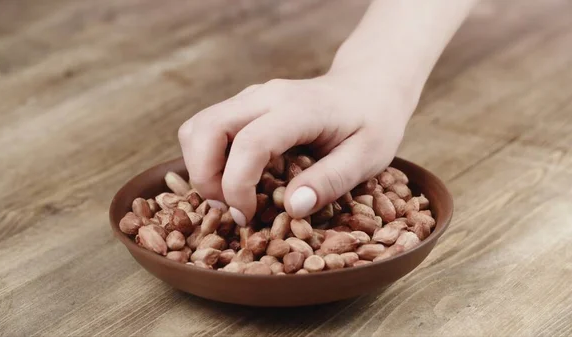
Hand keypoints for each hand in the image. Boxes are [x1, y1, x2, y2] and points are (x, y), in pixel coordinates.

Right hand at [177, 71, 416, 225]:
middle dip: (204, 177)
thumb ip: (330, 181)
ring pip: (198, 125)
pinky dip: (207, 156)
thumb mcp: (368, 157)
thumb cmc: (373, 122)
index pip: (249, 144)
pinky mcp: (245, 104)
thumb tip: (291, 208)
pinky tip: (233, 177)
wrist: (368, 85)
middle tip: (229, 208)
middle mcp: (266, 96)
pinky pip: (208, 127)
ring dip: (200, 166)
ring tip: (228, 196)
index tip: (247, 216)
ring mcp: (251, 96)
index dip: (237, 186)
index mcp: (299, 110)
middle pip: (206, 128)